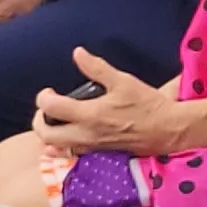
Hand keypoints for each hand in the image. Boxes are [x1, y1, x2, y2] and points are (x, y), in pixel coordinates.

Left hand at [37, 51, 206, 155]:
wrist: (168, 130)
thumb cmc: (146, 105)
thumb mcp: (123, 81)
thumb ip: (97, 68)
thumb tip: (77, 53)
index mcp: (89, 115)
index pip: (51, 108)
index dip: (43, 97)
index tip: (49, 91)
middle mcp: (86, 135)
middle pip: (46, 135)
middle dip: (39, 121)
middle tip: (46, 109)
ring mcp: (92, 147)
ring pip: (57, 147)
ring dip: (51, 134)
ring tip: (57, 120)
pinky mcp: (99, 153)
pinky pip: (72, 153)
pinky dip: (64, 145)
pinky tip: (70, 134)